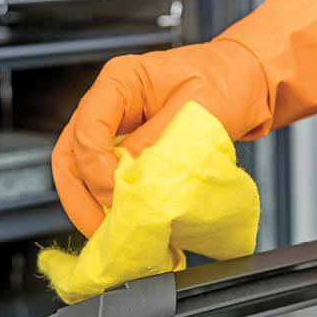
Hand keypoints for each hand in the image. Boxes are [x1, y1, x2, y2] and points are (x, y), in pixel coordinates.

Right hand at [53, 0, 316, 236]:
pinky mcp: (124, 149)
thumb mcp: (198, 108)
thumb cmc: (227, 81)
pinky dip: (109, 205)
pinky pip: (103, 179)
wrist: (245, 83)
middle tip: (103, 230)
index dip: (96, 167)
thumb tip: (130, 178)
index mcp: (120, 81)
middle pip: (70, 155)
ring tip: (112, 235)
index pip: (88, 128)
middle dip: (81, 198)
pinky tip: (127, 224)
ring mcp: (113, 128)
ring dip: (90, 206)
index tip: (117, 193)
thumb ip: (158, 141)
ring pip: (79, 172)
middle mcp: (108, 104)